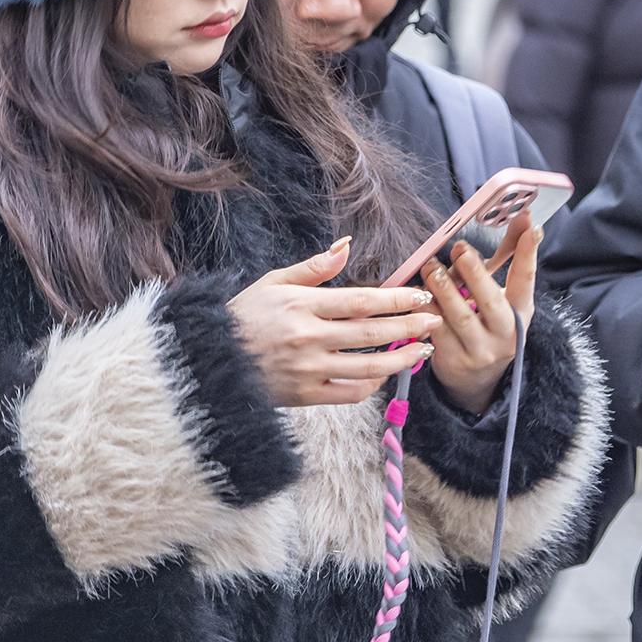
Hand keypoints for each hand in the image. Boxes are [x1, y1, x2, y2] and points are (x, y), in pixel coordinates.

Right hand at [228, 237, 441, 406]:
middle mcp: (307, 338)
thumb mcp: (272, 282)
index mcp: (301, 305)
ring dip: (402, 359)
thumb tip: (347, 245)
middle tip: (435, 320)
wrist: (206, 362)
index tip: (421, 295)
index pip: (361, 301)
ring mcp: (307, 369)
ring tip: (424, 350)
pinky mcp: (304, 396)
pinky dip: (372, 385)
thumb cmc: (242, 317)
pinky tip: (386, 374)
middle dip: (410, 327)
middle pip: (371, 332)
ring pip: (368, 367)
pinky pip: (349, 393)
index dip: (396, 299)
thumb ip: (313, 267)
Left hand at [420, 215, 540, 414]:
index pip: (526, 281)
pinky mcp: (452, 361)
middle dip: (474, 273)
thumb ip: (506, 264)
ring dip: (441, 287)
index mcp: (520, 316)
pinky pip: (435, 330)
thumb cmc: (489, 328)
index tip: (530, 225)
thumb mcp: (504, 302)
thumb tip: (520, 219)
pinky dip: (426, 308)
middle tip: (459, 249)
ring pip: (458, 316)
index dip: (528, 252)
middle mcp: (504, 335)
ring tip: (430, 266)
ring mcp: (479, 351)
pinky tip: (418, 293)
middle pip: (490, 302)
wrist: (477, 382)